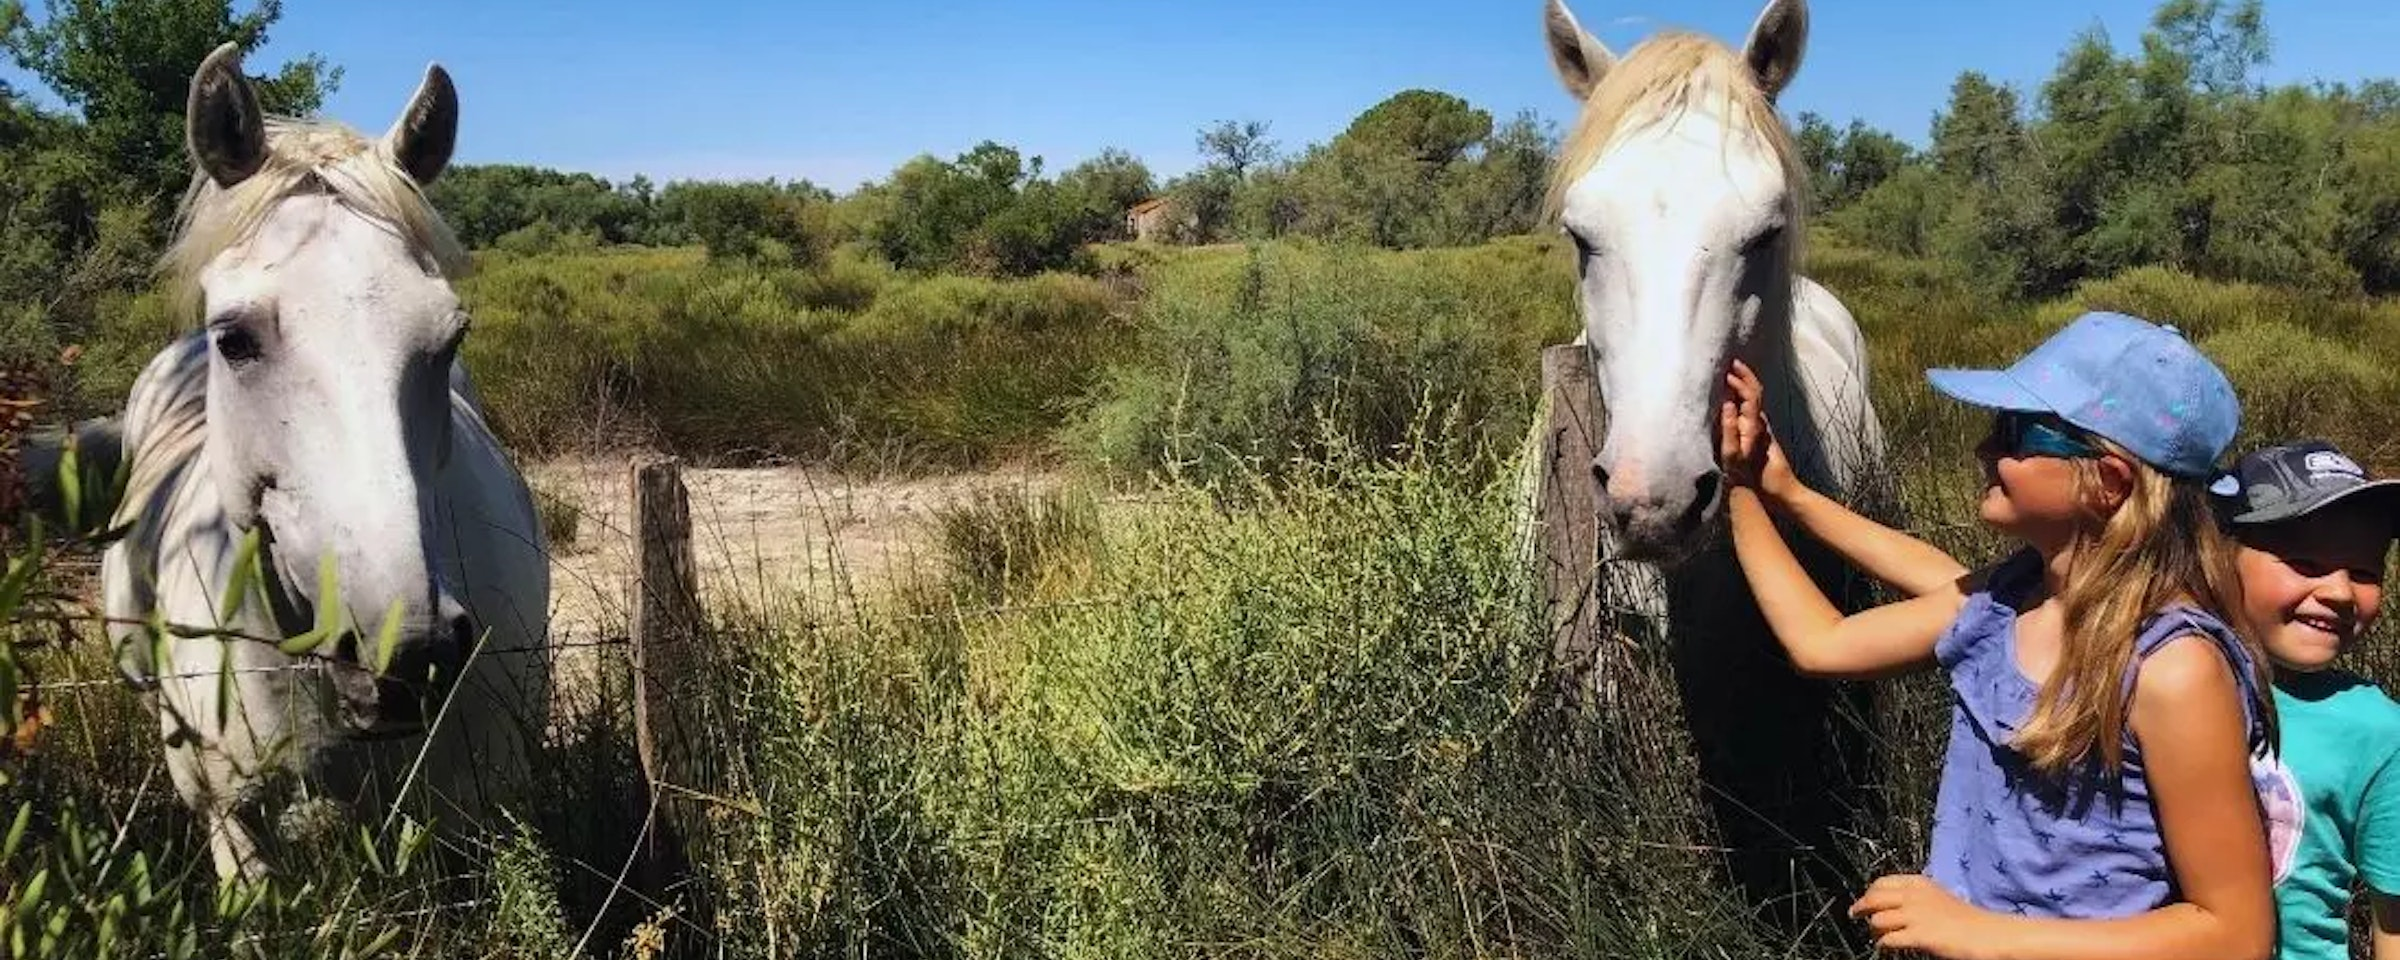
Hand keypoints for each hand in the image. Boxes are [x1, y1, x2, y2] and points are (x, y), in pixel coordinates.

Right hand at [1717, 359, 1797, 500]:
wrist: (1783, 496)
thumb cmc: (1764, 479)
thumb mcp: (1742, 457)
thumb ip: (1732, 430)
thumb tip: (1728, 403)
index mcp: (1758, 425)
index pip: (1752, 393)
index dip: (1743, 377)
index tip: (1730, 366)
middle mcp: (1761, 425)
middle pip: (1755, 393)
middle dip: (1743, 377)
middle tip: (1727, 366)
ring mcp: (1762, 432)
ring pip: (1753, 402)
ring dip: (1741, 388)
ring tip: (1727, 379)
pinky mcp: (1759, 440)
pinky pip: (1749, 413)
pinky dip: (1741, 402)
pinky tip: (1732, 403)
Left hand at [1850, 874, 2005, 959]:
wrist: (1989, 934)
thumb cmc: (1969, 919)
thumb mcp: (1939, 897)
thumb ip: (1917, 897)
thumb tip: (1895, 903)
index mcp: (1919, 883)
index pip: (1881, 882)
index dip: (1869, 892)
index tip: (1865, 900)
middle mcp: (1914, 896)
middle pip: (1873, 898)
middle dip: (1862, 908)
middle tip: (1856, 915)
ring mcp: (1916, 915)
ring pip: (1877, 920)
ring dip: (1874, 930)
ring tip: (1878, 936)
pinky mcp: (1919, 935)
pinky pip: (1888, 939)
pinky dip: (1884, 944)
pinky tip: (1887, 947)